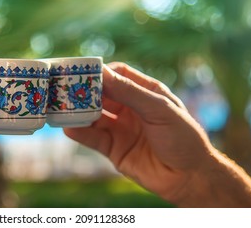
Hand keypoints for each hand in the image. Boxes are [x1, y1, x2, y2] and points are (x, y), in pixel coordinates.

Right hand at [64, 62, 250, 205]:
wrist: (189, 178)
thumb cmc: (183, 137)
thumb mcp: (159, 109)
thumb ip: (130, 92)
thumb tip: (103, 73)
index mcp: (145, 93)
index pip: (119, 75)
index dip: (101, 73)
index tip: (82, 71)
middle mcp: (131, 108)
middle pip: (102, 95)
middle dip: (84, 92)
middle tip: (65, 88)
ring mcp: (121, 129)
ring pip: (94, 117)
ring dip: (78, 113)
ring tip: (61, 108)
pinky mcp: (114, 149)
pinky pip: (94, 139)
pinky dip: (81, 133)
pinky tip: (68, 129)